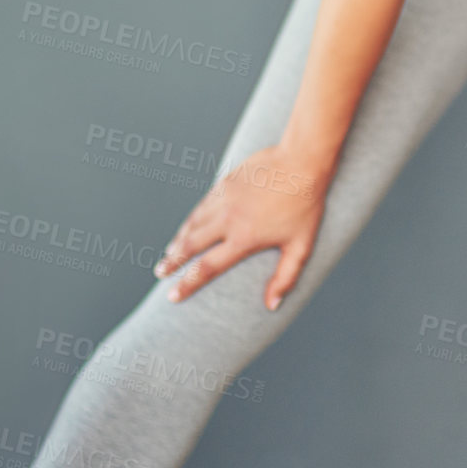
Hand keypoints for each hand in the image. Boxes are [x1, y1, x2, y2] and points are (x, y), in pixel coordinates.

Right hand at [151, 146, 327, 307]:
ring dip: (179, 240)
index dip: (187, 284)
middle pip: (191, 245)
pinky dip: (191, 219)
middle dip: (173, 262)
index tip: (171, 295)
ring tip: (169, 254)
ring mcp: (224, 199)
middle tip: (160, 273)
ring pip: (193, 223)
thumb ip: (286, 277)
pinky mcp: (226, 183)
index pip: (207, 268)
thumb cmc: (305, 206)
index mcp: (244, 239)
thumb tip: (272, 306)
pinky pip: (202, 205)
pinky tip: (188, 225)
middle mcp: (228, 220)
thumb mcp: (301, 246)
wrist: (301, 161)